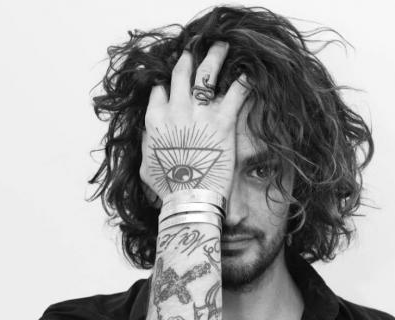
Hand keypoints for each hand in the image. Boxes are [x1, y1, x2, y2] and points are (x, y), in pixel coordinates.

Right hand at [140, 41, 250, 203]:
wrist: (191, 198)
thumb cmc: (168, 188)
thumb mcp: (146, 166)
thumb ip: (147, 144)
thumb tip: (149, 133)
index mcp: (155, 120)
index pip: (159, 92)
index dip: (166, 85)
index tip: (171, 84)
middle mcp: (175, 110)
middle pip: (180, 75)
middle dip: (186, 60)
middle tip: (192, 52)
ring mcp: (199, 114)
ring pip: (205, 75)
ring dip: (214, 58)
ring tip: (221, 46)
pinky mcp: (222, 122)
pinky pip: (235, 95)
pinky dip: (243, 82)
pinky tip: (248, 74)